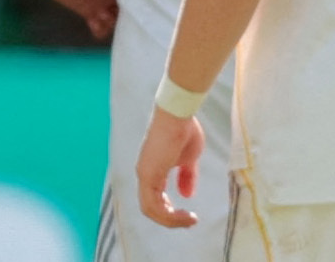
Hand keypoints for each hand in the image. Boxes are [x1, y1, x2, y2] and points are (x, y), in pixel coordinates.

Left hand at [135, 108, 205, 227]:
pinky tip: (182, 213)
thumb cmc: (184, 130)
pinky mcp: (148, 175)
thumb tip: (187, 195)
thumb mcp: (189, 158)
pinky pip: (152, 205)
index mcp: (153, 171)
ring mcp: (144, 175)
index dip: (170, 210)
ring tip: (189, 220)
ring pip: (150, 210)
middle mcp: (145, 175)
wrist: (178, 113)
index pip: (156, 199)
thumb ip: (187, 177)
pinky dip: (167, 214)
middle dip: (171, 219)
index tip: (188, 214)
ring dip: (170, 219)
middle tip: (189, 222)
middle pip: (151, 208)